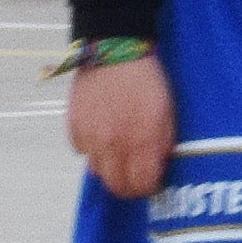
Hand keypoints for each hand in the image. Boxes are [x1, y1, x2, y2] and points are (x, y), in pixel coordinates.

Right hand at [67, 53, 174, 200]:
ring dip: (109, 168)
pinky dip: (92, 149)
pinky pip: (82, 151)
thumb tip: (158, 166)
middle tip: (134, 177)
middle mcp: (113, 145)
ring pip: (97, 171)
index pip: (141, 185)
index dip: (147, 188)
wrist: (115, 54)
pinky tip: (103, 135)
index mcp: (141, 142)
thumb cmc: (148, 82)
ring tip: (119, 154)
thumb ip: (163, 144)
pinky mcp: (74, 127)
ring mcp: (91, 138)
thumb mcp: (168, 114)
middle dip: (127, 187)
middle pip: (115, 186)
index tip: (151, 183)